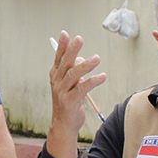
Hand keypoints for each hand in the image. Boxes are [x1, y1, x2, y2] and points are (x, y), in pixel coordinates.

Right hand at [46, 32, 106, 157]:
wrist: (63, 124)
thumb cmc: (68, 101)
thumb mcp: (67, 84)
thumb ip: (73, 71)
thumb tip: (82, 58)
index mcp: (55, 76)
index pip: (58, 58)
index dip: (62, 46)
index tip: (65, 33)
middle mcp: (57, 82)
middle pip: (65, 63)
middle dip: (72, 50)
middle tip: (79, 39)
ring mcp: (62, 92)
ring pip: (73, 75)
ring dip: (85, 65)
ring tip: (97, 58)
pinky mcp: (70, 101)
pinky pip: (82, 89)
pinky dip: (92, 81)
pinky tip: (102, 76)